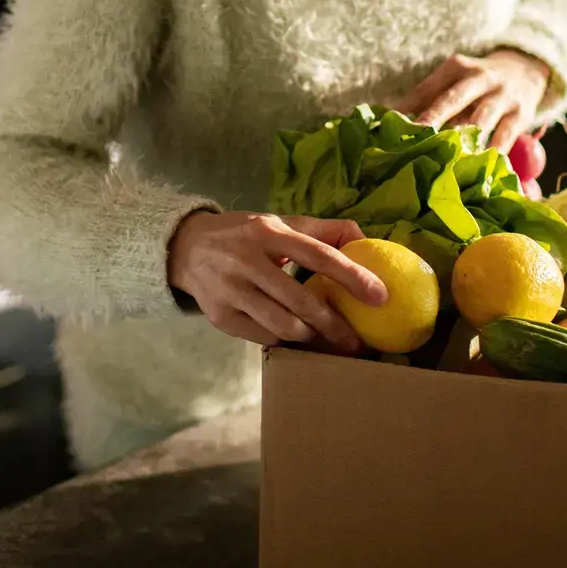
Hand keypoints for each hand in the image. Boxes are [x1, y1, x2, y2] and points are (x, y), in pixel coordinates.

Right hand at [166, 210, 386, 351]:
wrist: (186, 249)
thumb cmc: (244, 235)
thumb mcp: (278, 223)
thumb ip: (321, 230)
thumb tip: (364, 236)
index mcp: (269, 233)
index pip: (318, 255)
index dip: (352, 276)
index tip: (380, 296)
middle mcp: (248, 261)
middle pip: (302, 301)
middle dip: (335, 326)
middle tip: (359, 344)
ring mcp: (232, 291)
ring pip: (283, 326)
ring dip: (311, 337)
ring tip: (327, 342)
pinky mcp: (221, 317)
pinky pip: (263, 338)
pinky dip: (285, 341)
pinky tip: (297, 342)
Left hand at [397, 49, 550, 154]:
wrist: (526, 70)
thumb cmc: (477, 82)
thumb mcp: (454, 79)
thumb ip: (427, 97)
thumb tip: (390, 119)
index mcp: (457, 67)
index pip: (429, 87)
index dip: (410, 104)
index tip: (392, 123)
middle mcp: (480, 77)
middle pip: (454, 98)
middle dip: (435, 116)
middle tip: (418, 135)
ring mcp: (502, 95)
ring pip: (481, 118)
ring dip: (465, 138)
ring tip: (448, 158)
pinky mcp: (521, 114)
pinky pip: (506, 136)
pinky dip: (494, 152)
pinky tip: (482, 167)